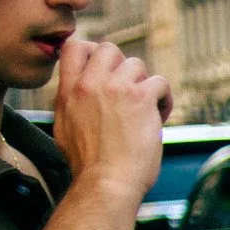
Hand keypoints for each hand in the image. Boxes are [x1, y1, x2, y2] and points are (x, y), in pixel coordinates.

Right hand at [51, 37, 170, 201]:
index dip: (92, 51)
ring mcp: (115, 88)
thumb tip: (76, 95)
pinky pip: (160, 82)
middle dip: (122, 66)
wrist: (106, 182)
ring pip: (137, 64)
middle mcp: (90, 84)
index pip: (73, 47)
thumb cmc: (88, 167)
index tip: (105, 70)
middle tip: (129, 93)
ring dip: (145, 85)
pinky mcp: (140, 97)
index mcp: (68, 91)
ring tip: (147, 110)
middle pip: (109, 48)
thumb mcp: (64, 129)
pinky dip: (165, 99)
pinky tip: (160, 116)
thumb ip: (70, 104)